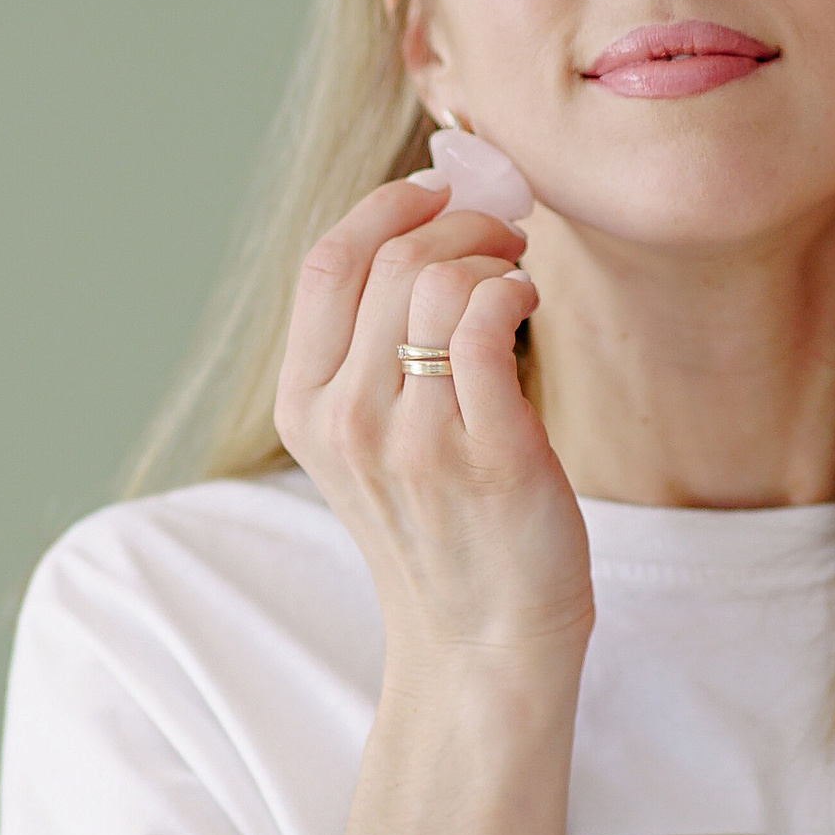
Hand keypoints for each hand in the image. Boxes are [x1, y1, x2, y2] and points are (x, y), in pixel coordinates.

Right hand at [273, 174, 593, 673]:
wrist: (482, 644)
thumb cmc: (444, 531)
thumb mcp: (372, 441)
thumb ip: (373, 351)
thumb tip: (424, 229)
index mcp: (305, 407)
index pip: (325, 263)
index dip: (386, 207)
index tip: (439, 191)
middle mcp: (346, 420)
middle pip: (389, 259)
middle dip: (458, 219)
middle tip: (502, 233)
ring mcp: (413, 439)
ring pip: (439, 281)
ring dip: (492, 254)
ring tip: (517, 276)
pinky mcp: (485, 452)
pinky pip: (489, 321)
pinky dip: (514, 290)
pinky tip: (530, 305)